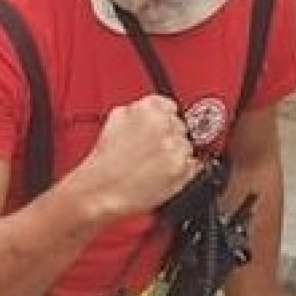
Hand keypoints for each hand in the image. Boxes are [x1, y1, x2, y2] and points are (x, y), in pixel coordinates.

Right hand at [78, 95, 202, 221]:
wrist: (102, 189)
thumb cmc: (106, 160)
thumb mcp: (116, 118)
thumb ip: (139, 110)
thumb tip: (154, 109)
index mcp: (149, 109)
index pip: (170, 106)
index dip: (165, 119)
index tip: (161, 128)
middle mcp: (165, 126)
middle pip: (180, 127)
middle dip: (169, 137)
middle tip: (153, 151)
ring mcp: (175, 149)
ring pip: (187, 147)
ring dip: (176, 154)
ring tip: (155, 164)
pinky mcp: (182, 171)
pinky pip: (194, 166)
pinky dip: (184, 171)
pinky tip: (164, 174)